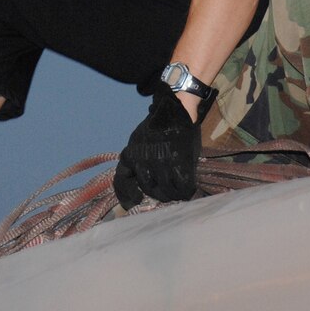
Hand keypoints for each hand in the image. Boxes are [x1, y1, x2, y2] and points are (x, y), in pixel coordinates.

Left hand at [113, 80, 215, 208]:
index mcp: (130, 155)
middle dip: (158, 193)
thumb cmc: (156, 125)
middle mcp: (142, 162)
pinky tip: (188, 188)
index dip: (127, 195)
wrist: (174, 110)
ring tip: (178, 192)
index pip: (121, 181)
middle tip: (166, 192)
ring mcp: (160, 164)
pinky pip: (181, 186)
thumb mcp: (137, 140)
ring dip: (173, 194)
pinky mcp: (179, 163)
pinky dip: (185, 190)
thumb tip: (138, 180)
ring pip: (165, 191)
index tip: (135, 200)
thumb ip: (136, 158)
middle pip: (148, 189)